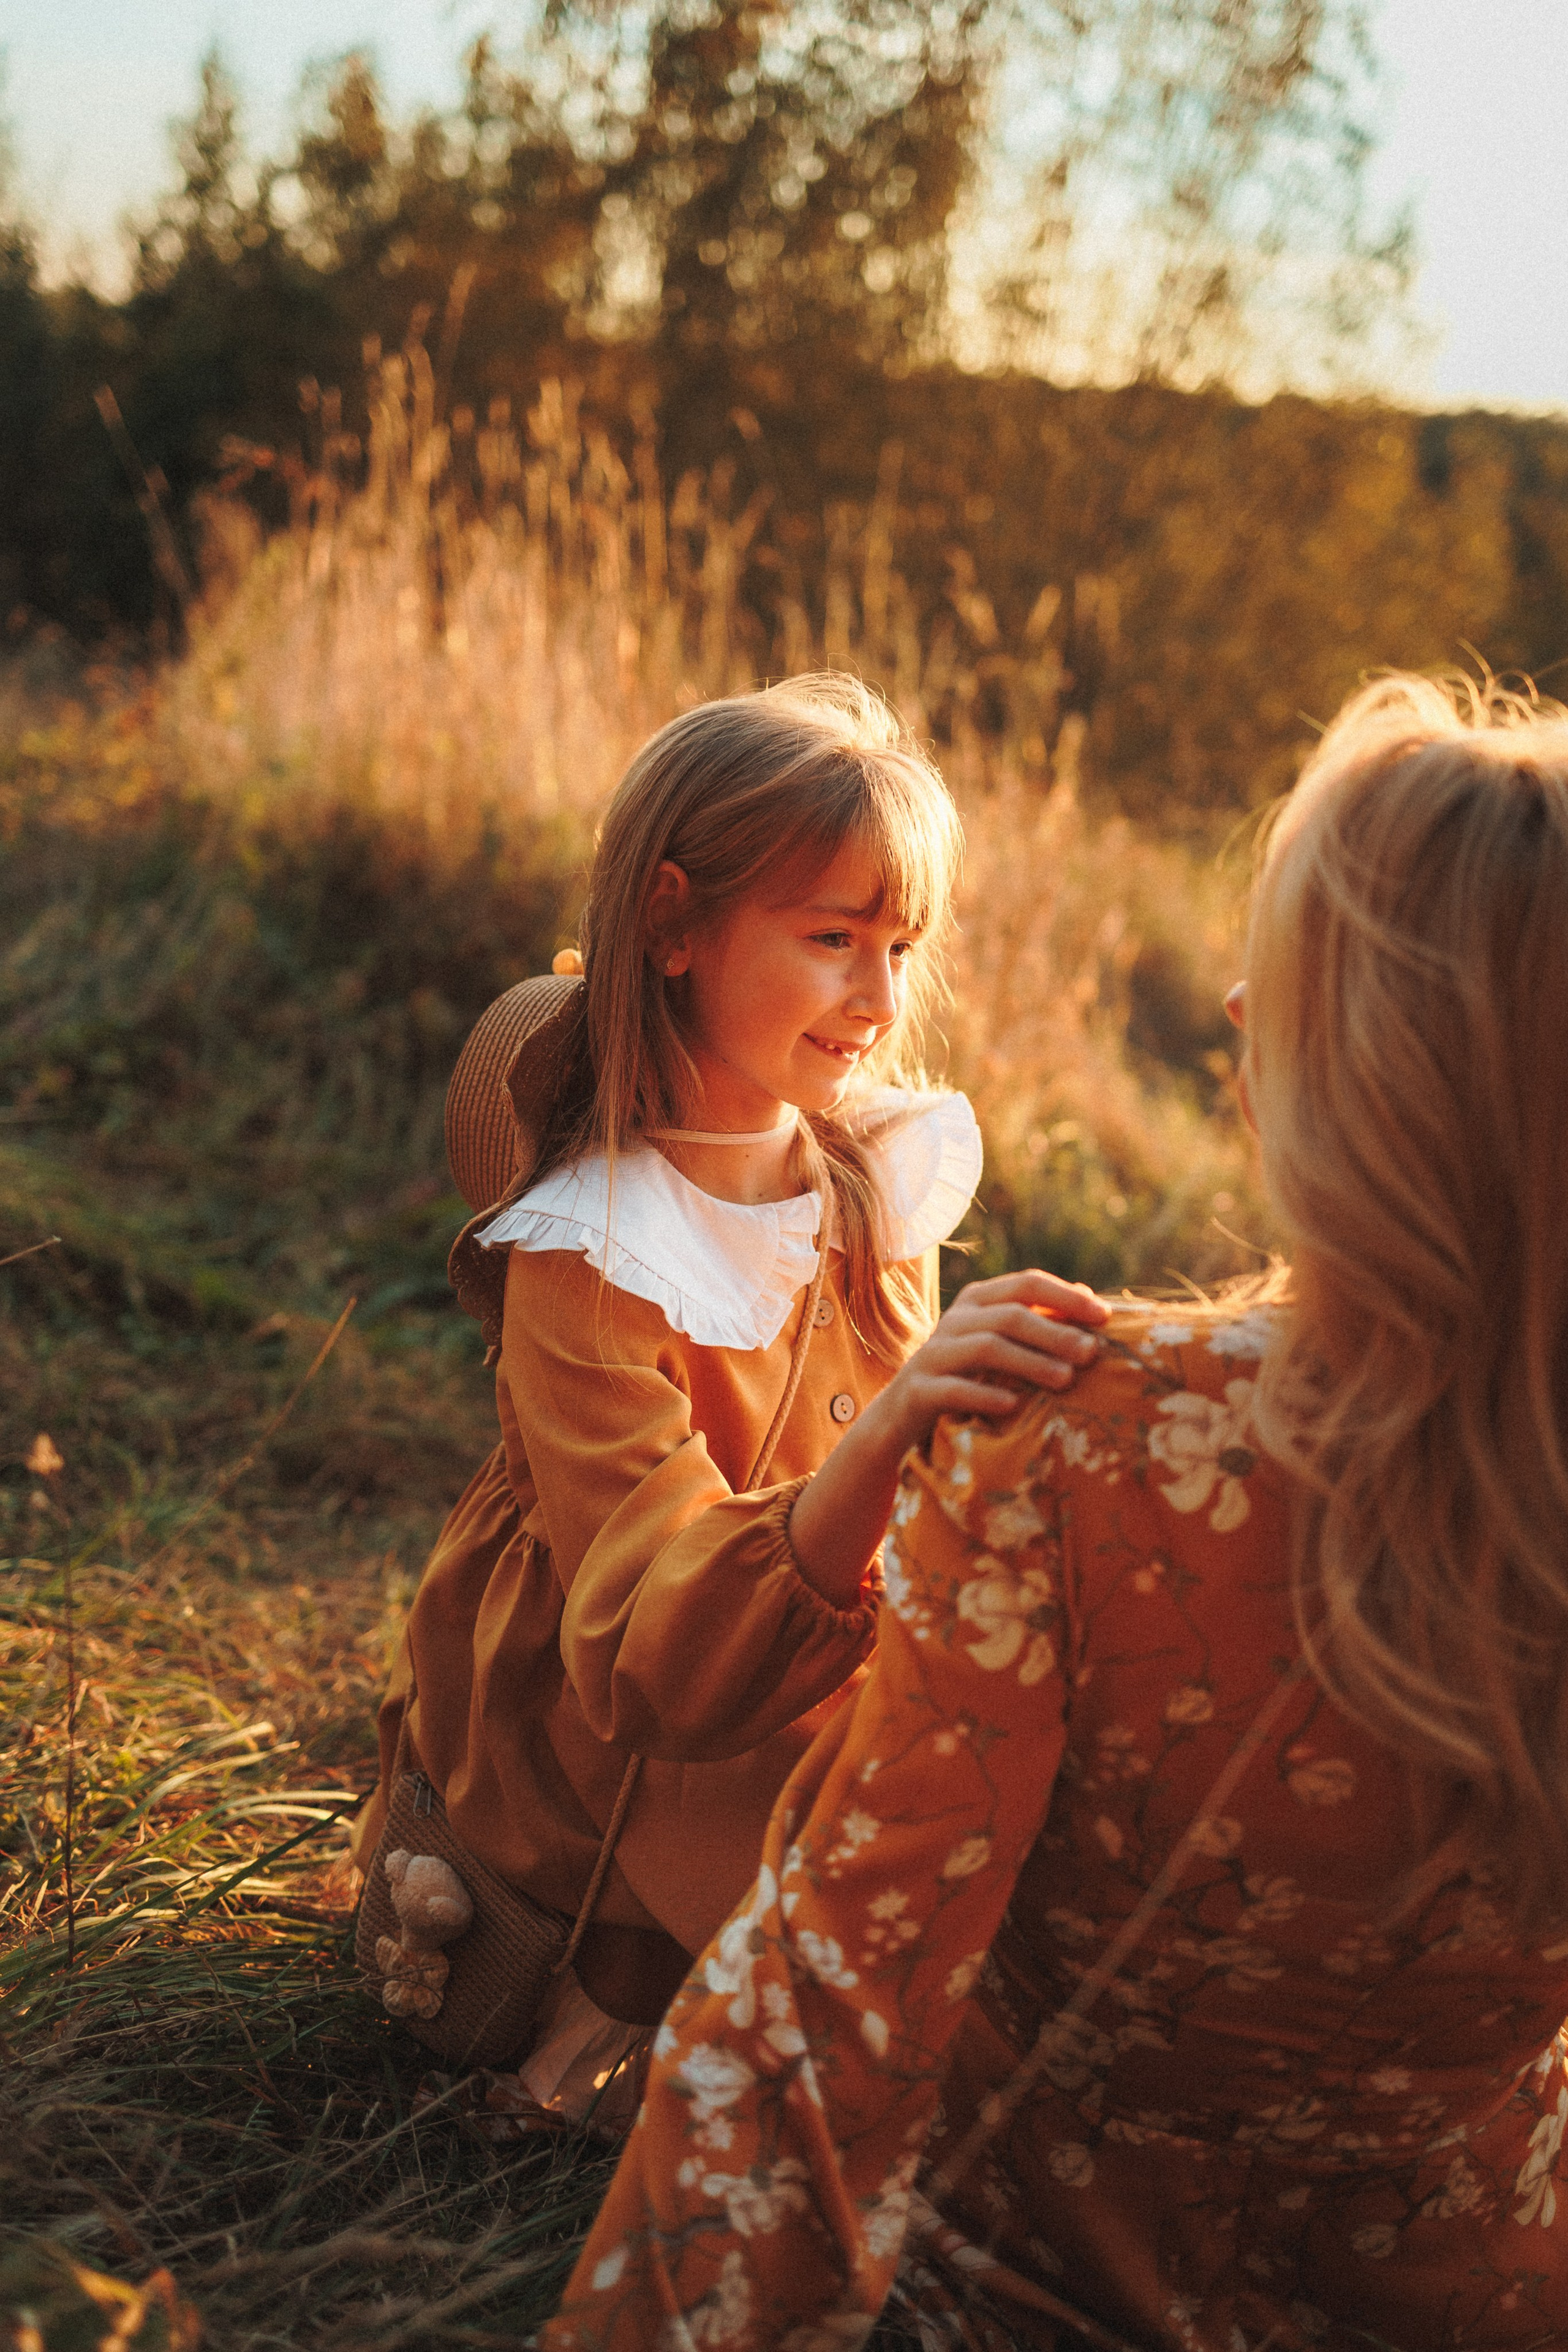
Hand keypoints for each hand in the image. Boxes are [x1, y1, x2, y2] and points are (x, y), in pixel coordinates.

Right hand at [787, 1270, 1107, 1608]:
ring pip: (985, 1348)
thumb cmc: (966, 1376)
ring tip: (1066, 1380)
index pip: (1025, 1283)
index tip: (1105, 1317)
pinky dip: (984, 1395)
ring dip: (1030, 1362)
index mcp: (977, 1300)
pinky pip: (952, 1389)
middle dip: (1055, 1332)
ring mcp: (933, 1354)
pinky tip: (1014, 1406)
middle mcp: (954, 1320)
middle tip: (1092, 1352)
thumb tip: (1092, 1299)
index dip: (1066, 1296)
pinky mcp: (918, 1391)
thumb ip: (1038, 1319)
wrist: (900, 1418)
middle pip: (1010, 1315)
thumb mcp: (998, 1342)